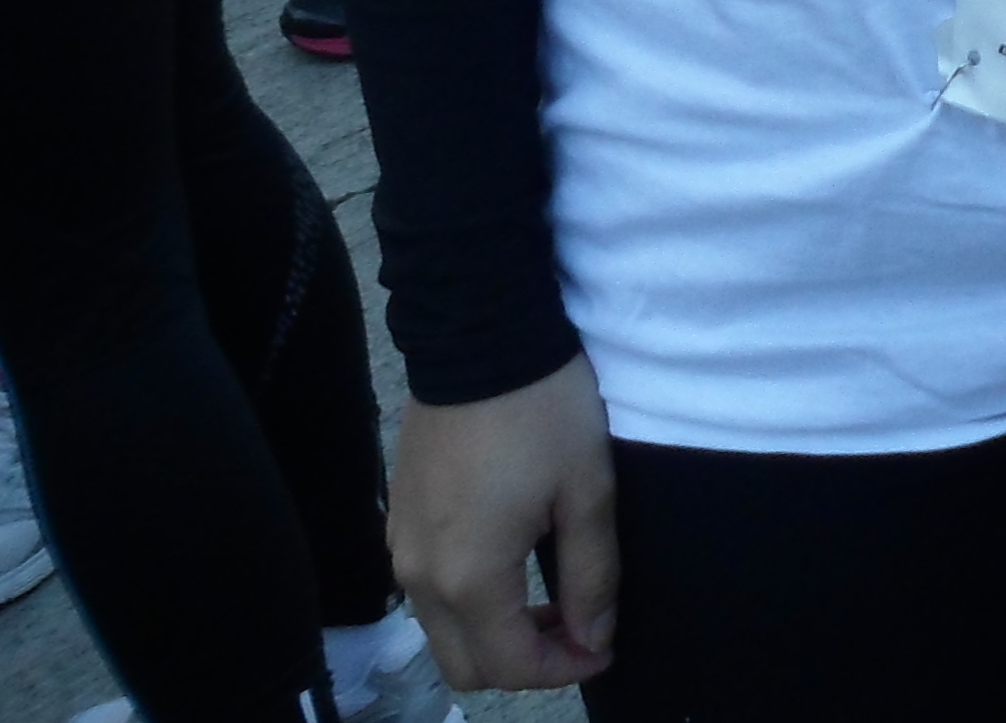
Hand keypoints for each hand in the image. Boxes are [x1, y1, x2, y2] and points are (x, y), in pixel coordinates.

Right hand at [391, 353, 619, 688]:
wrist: (478, 334)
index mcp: (468, 576)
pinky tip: (512, 566)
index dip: (564, 671)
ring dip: (494, 634)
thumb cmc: (542, 411)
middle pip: (465, 665)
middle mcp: (421, 575)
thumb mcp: (587, 491)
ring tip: (552, 600)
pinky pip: (428, 591)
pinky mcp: (398, 519)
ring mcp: (402, 547)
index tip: (606, 648)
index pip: (511, 667)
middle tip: (578, 629)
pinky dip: (469, 603)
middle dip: (525, 664)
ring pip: (442, 631)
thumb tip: (595, 640)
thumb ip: (592, 576)